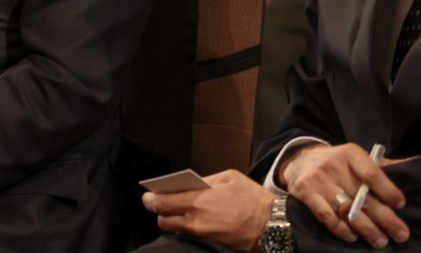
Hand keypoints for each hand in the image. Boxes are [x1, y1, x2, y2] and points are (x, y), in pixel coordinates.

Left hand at [144, 169, 274, 250]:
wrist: (273, 225)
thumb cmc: (252, 198)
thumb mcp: (228, 177)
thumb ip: (205, 180)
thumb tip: (191, 184)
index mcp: (197, 199)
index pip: (161, 202)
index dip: (150, 199)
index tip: (147, 196)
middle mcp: (195, 219)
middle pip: (163, 220)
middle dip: (158, 212)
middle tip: (158, 204)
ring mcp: (202, 234)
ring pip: (174, 230)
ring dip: (171, 221)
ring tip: (174, 212)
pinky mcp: (210, 243)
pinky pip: (189, 237)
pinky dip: (185, 229)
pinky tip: (191, 220)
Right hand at [281, 143, 408, 247]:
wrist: (299, 160)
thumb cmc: (337, 162)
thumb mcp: (356, 157)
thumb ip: (380, 167)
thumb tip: (416, 166)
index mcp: (350, 154)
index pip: (372, 174)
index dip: (388, 191)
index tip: (401, 205)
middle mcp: (333, 165)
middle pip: (363, 197)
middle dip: (385, 219)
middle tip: (401, 234)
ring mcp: (318, 179)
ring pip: (346, 210)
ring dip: (366, 229)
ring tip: (380, 241)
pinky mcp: (305, 192)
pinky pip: (325, 215)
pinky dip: (340, 228)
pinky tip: (352, 236)